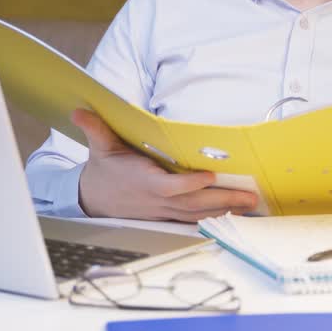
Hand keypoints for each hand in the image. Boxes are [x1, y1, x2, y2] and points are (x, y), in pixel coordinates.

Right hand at [72, 108, 259, 220]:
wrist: (93, 198)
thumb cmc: (103, 169)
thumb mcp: (99, 146)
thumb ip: (94, 128)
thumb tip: (80, 110)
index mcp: (144, 181)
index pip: (171, 186)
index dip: (190, 183)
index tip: (210, 175)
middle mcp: (157, 199)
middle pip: (193, 203)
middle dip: (222, 200)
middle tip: (249, 196)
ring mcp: (164, 210)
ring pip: (197, 214)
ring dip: (225, 210)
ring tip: (251, 205)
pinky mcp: (167, 215)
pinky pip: (193, 220)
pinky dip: (215, 219)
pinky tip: (235, 215)